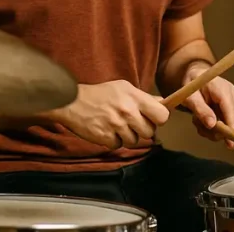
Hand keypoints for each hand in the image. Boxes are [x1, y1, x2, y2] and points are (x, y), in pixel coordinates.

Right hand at [44, 80, 169, 149]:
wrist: (71, 101)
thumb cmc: (100, 94)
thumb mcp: (123, 88)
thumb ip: (143, 97)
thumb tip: (162, 102)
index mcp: (135, 97)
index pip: (162, 115)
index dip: (159, 119)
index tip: (152, 119)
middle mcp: (128, 111)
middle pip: (149, 132)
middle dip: (142, 130)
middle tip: (131, 123)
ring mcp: (116, 125)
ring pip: (134, 141)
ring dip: (127, 137)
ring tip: (117, 126)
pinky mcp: (105, 137)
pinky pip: (118, 145)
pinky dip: (113, 141)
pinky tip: (107, 130)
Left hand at [180, 64, 233, 148]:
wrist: (198, 76)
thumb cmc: (192, 84)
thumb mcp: (190, 97)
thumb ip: (200, 110)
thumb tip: (212, 125)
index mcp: (222, 88)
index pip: (230, 109)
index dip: (231, 126)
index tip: (231, 143)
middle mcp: (233, 93)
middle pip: (231, 119)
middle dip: (214, 129)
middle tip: (197, 123)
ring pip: (230, 123)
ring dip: (213, 128)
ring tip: (199, 118)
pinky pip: (229, 122)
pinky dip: (216, 125)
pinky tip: (207, 118)